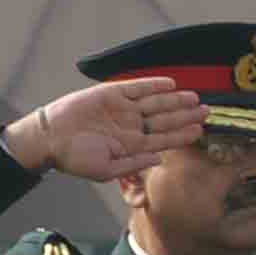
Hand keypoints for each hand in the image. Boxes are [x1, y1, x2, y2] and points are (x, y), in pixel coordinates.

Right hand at [3, 78, 202, 181]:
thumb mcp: (106, 169)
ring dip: (175, 100)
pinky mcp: (111, 93)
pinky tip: (171, 84)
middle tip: (207, 111)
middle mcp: (130, 125)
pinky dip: (153, 85)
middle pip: (164, 119)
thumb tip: (158, 160)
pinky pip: (137, 87)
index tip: (200, 131)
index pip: (163, 139)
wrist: (48, 139)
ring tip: (195, 98)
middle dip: (186, 115)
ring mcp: (122, 108)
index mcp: (131, 145)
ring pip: (155, 102)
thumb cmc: (73, 158)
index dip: (182, 135)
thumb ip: (133, 164)